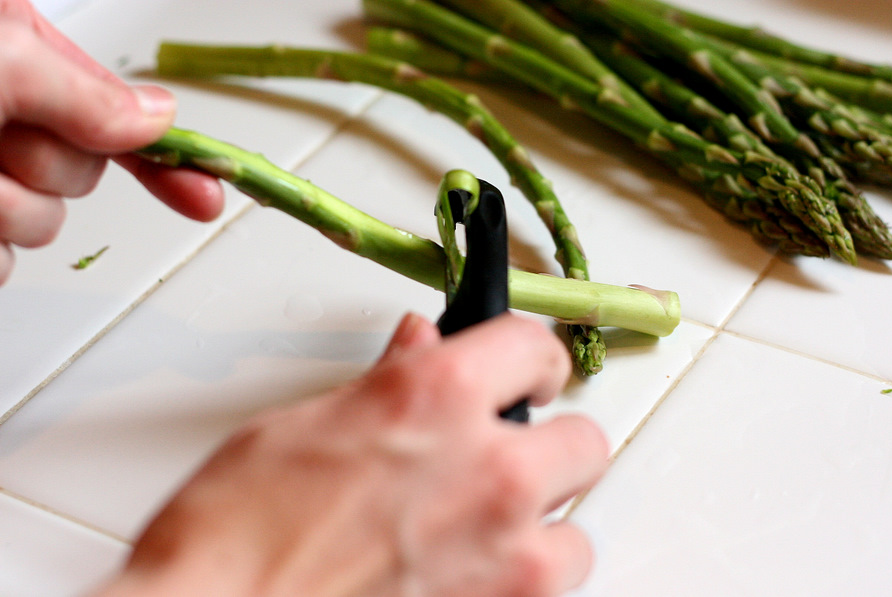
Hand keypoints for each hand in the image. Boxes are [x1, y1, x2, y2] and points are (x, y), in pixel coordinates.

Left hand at [0, 1, 223, 284]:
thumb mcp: (2, 62)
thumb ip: (86, 90)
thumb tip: (161, 117)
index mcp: (20, 57)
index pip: (119, 115)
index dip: (166, 156)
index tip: (207, 193)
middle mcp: (5, 114)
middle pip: (82, 175)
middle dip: (44, 171)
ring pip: (44, 226)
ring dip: (9, 211)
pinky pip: (5, 266)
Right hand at [95, 313, 608, 596]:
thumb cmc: (233, 536)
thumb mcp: (303, 426)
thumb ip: (385, 383)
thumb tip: (418, 345)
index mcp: (436, 397)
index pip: (531, 346)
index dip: (530, 358)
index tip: (527, 375)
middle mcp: (488, 471)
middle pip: (584, 441)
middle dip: (549, 448)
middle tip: (503, 458)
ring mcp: (506, 556)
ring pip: (575, 532)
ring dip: (539, 528)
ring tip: (480, 534)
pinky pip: (549, 592)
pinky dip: (519, 584)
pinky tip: (465, 576)